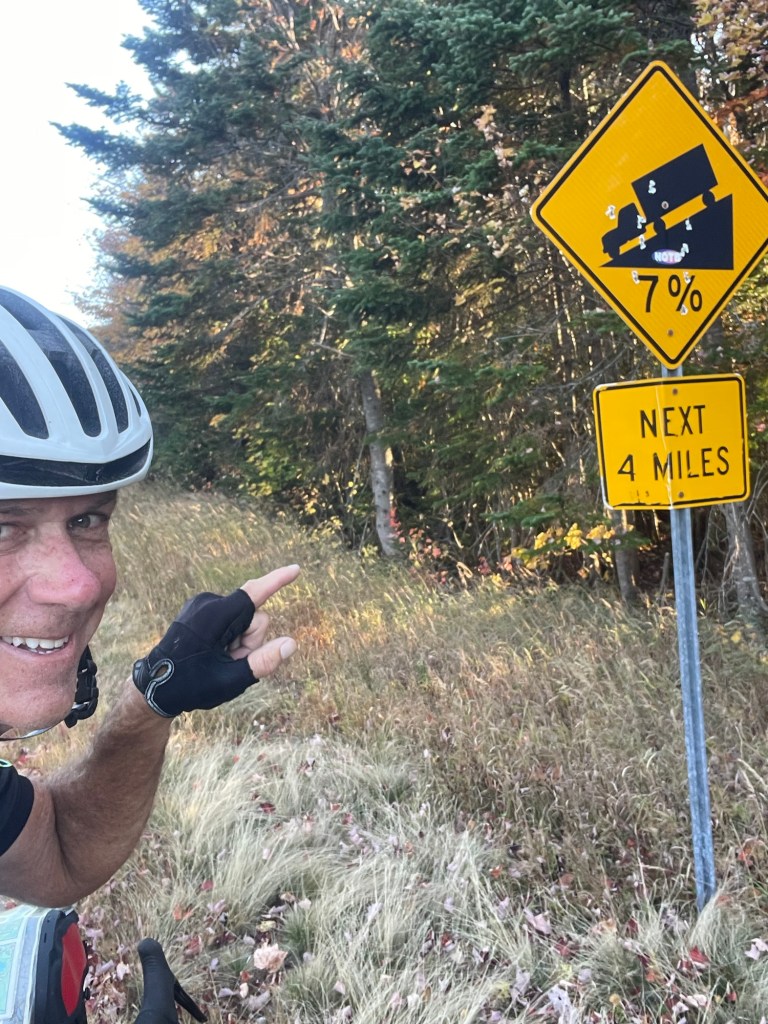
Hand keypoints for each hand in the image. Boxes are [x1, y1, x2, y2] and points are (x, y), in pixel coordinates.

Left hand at [132, 565, 299, 717]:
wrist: (155, 687)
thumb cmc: (191, 685)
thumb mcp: (230, 679)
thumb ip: (263, 662)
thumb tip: (291, 644)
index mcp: (216, 616)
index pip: (255, 594)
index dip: (278, 581)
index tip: (296, 569)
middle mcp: (208, 603)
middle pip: (253, 617)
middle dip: (250, 641)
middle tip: (229, 663)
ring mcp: (202, 605)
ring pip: (243, 620)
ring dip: (239, 643)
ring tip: (218, 661)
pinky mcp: (200, 610)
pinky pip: (230, 620)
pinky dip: (229, 637)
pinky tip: (213, 653)